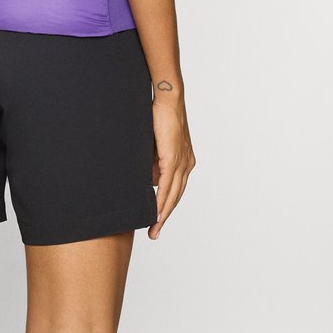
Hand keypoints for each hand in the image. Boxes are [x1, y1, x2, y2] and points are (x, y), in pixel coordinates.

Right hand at [148, 95, 195, 239]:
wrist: (168, 99)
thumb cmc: (159, 115)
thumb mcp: (155, 143)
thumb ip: (152, 160)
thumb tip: (146, 176)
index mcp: (184, 160)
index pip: (175, 189)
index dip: (166, 206)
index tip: (157, 220)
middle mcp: (187, 163)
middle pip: (176, 196)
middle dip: (164, 216)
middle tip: (154, 233)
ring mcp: (182, 161)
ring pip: (172, 194)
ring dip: (162, 213)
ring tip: (153, 228)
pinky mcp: (174, 158)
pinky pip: (167, 184)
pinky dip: (161, 200)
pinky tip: (156, 212)